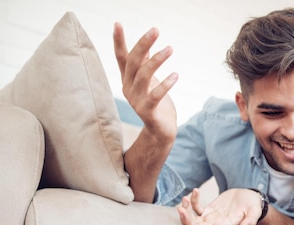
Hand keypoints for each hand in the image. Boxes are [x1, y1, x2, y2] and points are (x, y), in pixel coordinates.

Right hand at [113, 23, 177, 144]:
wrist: (161, 131)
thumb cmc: (156, 103)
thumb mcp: (150, 81)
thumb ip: (146, 65)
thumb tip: (148, 45)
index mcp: (128, 79)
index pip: (121, 58)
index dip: (118, 41)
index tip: (117, 23)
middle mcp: (128, 88)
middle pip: (133, 62)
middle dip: (143, 44)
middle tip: (155, 30)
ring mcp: (136, 100)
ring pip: (144, 76)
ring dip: (157, 61)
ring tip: (170, 48)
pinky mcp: (148, 111)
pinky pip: (155, 96)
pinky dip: (166, 85)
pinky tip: (175, 75)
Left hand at [176, 188, 264, 224]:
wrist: (250, 197)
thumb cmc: (253, 205)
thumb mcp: (254, 211)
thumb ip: (250, 220)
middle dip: (186, 221)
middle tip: (181, 209)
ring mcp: (211, 217)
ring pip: (193, 219)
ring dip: (185, 211)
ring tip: (185, 199)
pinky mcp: (209, 209)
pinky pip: (196, 208)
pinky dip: (192, 201)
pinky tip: (195, 191)